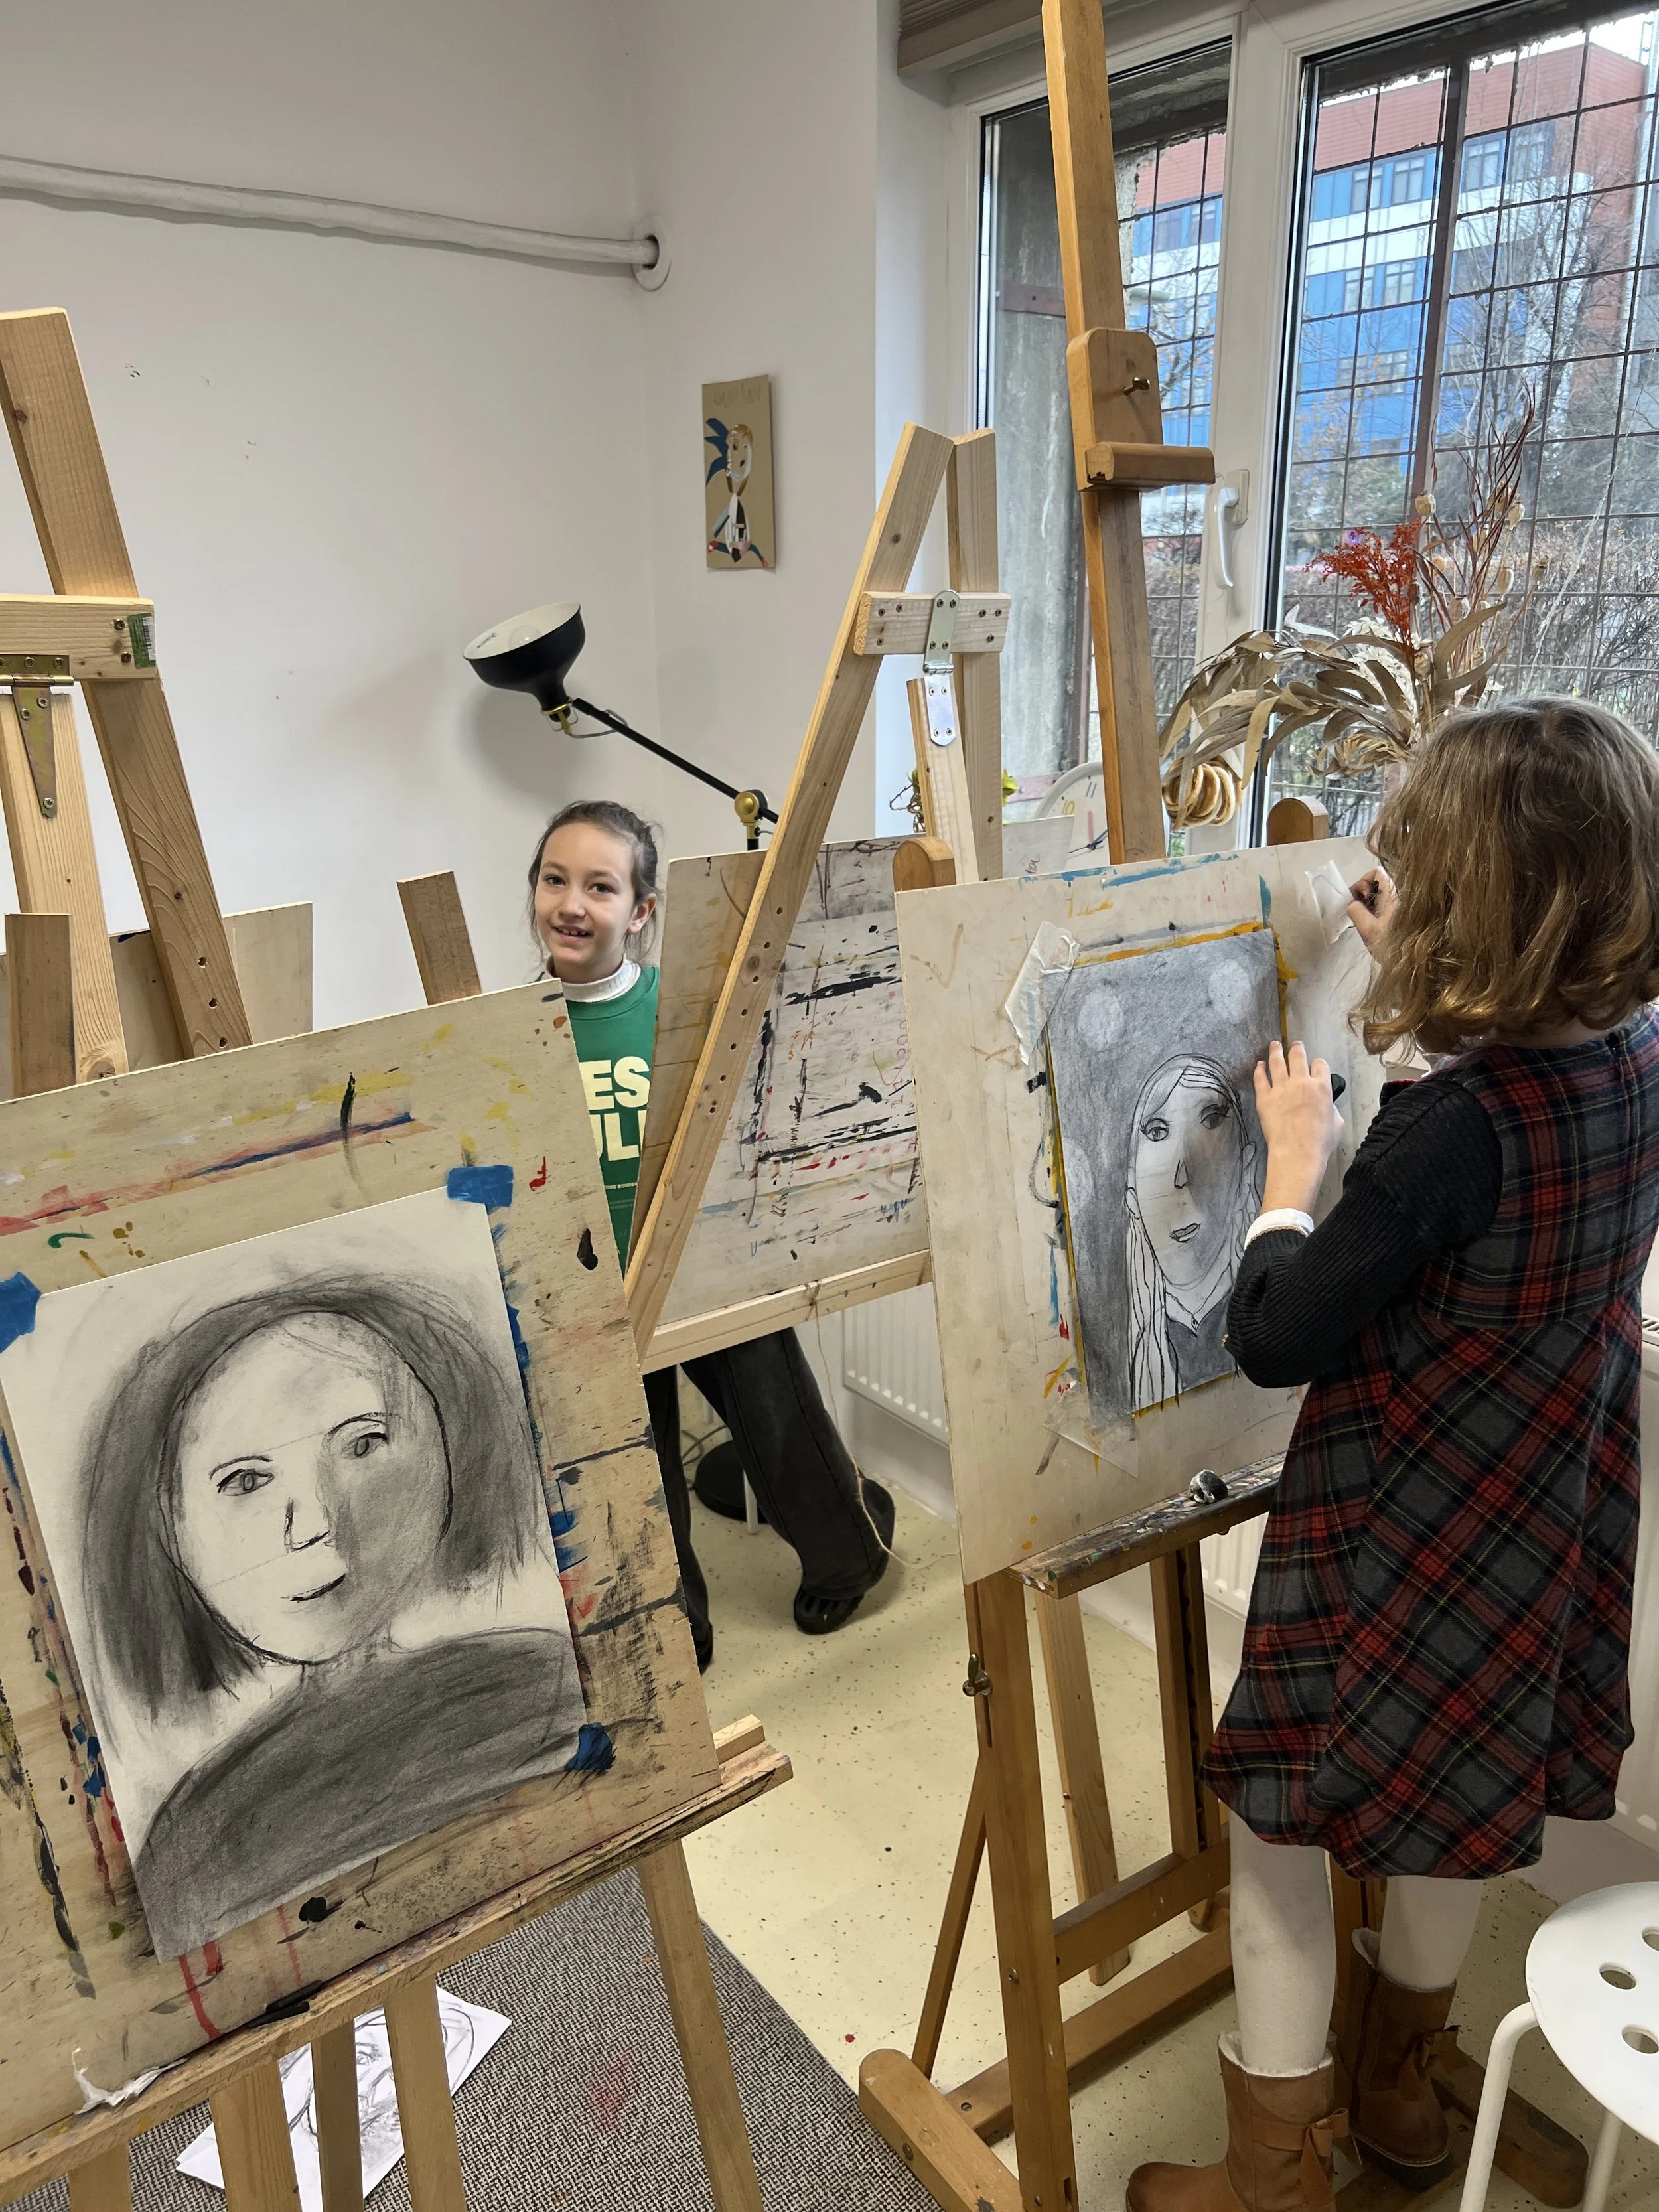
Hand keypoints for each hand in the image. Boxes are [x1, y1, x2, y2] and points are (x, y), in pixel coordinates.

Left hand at [1254, 1040, 1343, 1215]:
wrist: (1297, 1152)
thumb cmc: (1320, 1142)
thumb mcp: (1337, 1123)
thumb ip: (1331, 1108)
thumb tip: (1326, 1106)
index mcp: (1321, 1087)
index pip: (1320, 1064)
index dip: (1318, 1064)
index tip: (1315, 1066)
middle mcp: (1301, 1082)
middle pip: (1298, 1056)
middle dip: (1297, 1048)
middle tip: (1295, 1044)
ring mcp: (1281, 1089)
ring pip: (1277, 1062)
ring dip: (1276, 1051)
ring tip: (1274, 1045)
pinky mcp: (1264, 1098)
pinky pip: (1260, 1078)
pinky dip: (1260, 1069)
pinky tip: (1259, 1065)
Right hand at [1347, 866, 1396, 952]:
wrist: (1418, 964)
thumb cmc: (1393, 947)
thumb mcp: (1369, 930)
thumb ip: (1356, 911)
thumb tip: (1352, 903)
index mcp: (1392, 894)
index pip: (1376, 872)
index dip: (1362, 882)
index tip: (1357, 899)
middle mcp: (1400, 895)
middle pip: (1377, 883)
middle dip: (1364, 895)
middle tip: (1359, 913)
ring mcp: (1402, 906)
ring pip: (1381, 896)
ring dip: (1369, 906)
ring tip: (1367, 922)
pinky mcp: (1403, 915)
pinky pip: (1386, 906)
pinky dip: (1377, 912)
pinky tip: (1376, 928)